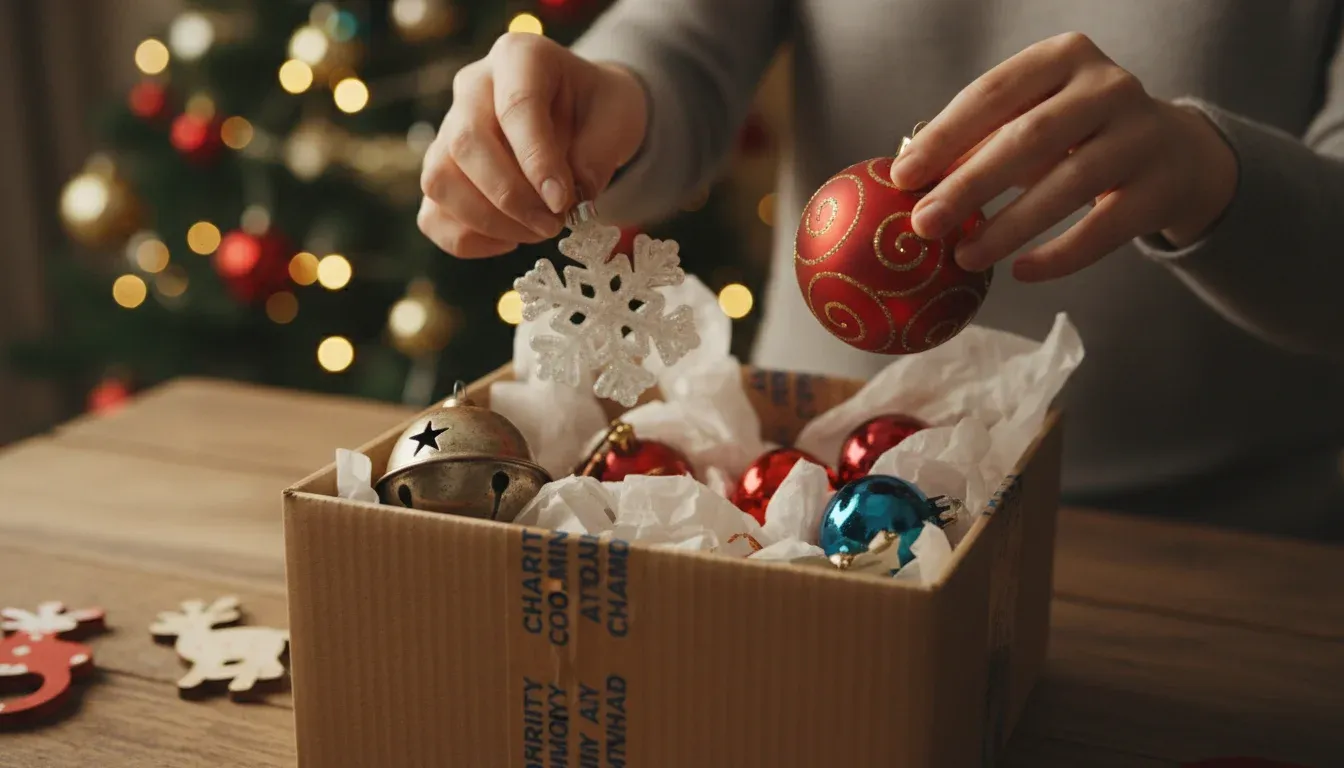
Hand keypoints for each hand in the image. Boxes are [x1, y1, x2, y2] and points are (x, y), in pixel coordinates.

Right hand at [418, 33, 647, 257]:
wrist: (582, 112)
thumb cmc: (597, 108)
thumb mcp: (618, 117)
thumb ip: (597, 153)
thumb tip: (568, 200)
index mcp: (519, 57)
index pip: (515, 107)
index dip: (537, 160)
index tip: (562, 202)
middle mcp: (473, 87)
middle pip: (466, 143)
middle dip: (511, 197)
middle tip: (552, 225)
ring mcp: (448, 129)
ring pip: (440, 180)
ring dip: (488, 221)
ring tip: (537, 231)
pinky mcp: (443, 172)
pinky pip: (433, 215)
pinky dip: (467, 239)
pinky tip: (510, 240)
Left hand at [891, 32, 1237, 281]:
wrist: (1174, 155)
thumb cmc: (1076, 136)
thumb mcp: (1030, 122)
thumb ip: (978, 142)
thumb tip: (909, 180)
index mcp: (1064, 56)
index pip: (992, 92)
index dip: (944, 136)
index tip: (902, 177)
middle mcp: (1108, 86)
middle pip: (1028, 137)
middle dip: (969, 184)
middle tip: (924, 224)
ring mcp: (1141, 135)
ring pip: (1068, 184)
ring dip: (1009, 226)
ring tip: (964, 257)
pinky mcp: (1159, 187)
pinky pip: (1103, 228)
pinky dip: (1058, 255)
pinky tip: (1020, 272)